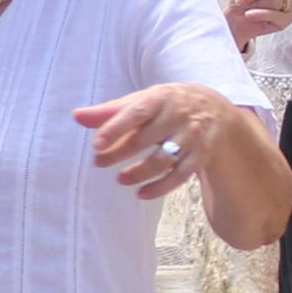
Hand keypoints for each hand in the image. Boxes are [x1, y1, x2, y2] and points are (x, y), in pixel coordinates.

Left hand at [75, 83, 227, 201]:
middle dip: (120, 153)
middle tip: (98, 162)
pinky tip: (141, 194)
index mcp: (160, 98)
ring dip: (139, 173)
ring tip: (119, 179)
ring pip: (163, 160)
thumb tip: (76, 116)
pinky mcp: (201, 155)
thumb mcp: (142, 101)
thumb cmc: (167, 104)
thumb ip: (110, 111)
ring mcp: (192, 136)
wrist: (215, 109)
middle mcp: (178, 115)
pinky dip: (160, 187)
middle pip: (145, 139)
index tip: (96, 144)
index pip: (135, 113)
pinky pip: (180, 175)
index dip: (115, 128)